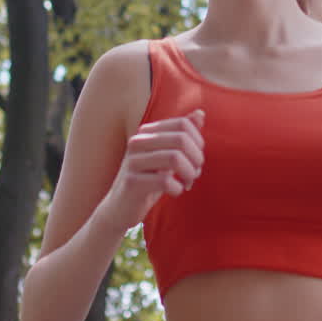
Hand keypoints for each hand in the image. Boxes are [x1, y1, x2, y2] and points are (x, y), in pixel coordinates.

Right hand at [99, 108, 204, 233]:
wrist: (120, 208)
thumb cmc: (148, 180)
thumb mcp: (167, 155)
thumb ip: (182, 135)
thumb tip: (200, 112)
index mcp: (147, 132)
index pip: (183, 124)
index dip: (198, 142)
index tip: (196, 158)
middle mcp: (138, 142)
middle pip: (181, 139)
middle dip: (196, 158)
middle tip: (194, 173)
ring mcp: (133, 161)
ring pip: (174, 158)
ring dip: (189, 173)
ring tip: (187, 182)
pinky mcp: (132, 182)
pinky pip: (164, 181)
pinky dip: (177, 188)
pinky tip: (175, 191)